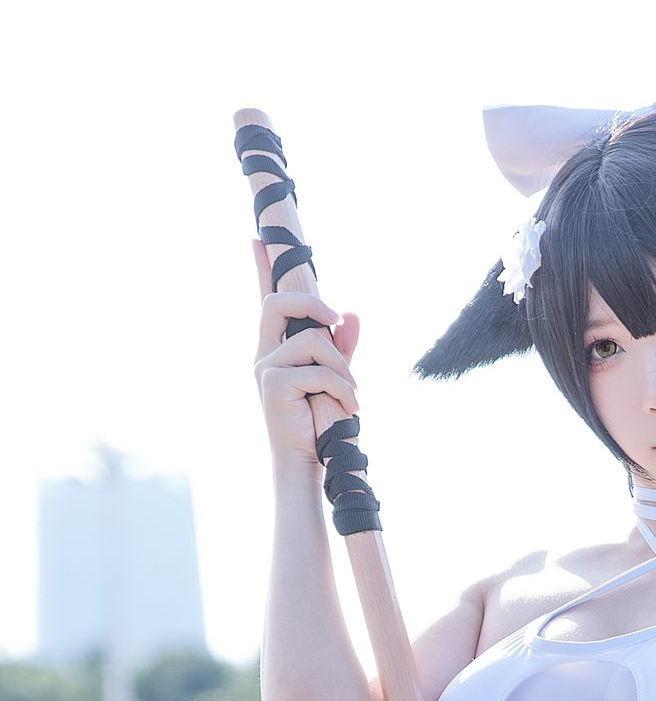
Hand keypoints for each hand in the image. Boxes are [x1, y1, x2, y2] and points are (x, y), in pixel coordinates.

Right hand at [250, 237, 361, 462]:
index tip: (257, 239)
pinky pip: (320, 370)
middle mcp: (264, 353)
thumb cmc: (319, 422)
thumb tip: (353, 315)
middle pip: (279, 302)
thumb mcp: (334, 378)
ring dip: (342, 368)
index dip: (261, 269)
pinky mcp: (273, 383)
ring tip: (352, 397)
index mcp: (275, 348)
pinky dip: (343, 388)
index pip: (266, 301)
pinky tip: (350, 408)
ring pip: (313, 341)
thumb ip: (342, 348)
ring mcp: (265, 367)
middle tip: (338, 322)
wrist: (306, 461)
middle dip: (314, 305)